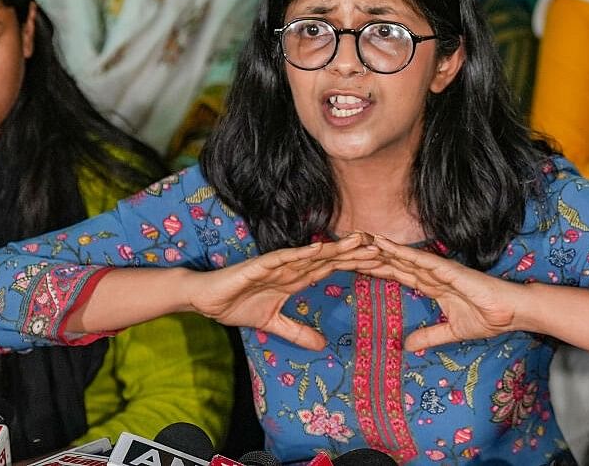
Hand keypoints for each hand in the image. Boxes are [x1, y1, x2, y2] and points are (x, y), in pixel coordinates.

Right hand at [194, 232, 380, 349]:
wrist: (206, 298)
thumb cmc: (237, 305)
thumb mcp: (273, 324)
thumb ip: (297, 332)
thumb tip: (321, 346)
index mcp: (296, 279)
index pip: (331, 270)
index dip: (354, 266)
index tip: (379, 263)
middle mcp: (290, 268)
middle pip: (328, 259)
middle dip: (354, 253)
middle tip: (382, 247)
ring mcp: (276, 265)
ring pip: (311, 255)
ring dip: (335, 249)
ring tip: (359, 243)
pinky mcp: (259, 266)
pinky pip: (283, 258)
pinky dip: (301, 254)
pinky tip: (319, 249)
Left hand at [360, 235, 519, 350]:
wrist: (513, 312)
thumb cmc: (489, 317)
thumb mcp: (452, 332)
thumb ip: (430, 336)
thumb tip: (407, 346)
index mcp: (432, 286)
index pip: (398, 275)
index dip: (376, 269)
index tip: (354, 264)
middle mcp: (432, 274)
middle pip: (395, 263)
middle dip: (372, 255)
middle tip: (346, 245)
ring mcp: (440, 270)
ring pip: (404, 257)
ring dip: (381, 248)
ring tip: (359, 238)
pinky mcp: (450, 270)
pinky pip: (422, 261)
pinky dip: (403, 253)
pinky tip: (386, 246)